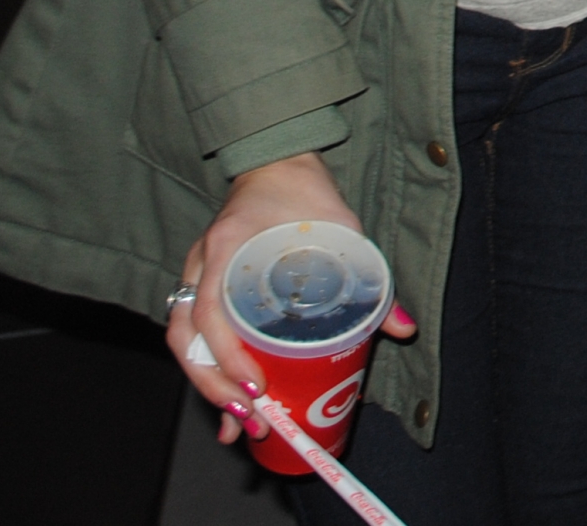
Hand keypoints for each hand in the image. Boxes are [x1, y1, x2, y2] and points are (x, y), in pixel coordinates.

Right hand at [169, 153, 416, 446]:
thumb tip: (403, 330)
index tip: (257, 387)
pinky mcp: (203, 287)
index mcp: (228, 245)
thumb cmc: (306, 195)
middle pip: (186, 337)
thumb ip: (370, 278)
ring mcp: (197, 275)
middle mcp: (202, 264)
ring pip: (183, 341)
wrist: (277, 162)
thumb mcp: (342, 230)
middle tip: (255, 418)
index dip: (227, 355)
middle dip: (215, 387)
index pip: (211, 308)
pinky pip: (192, 335)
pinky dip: (207, 372)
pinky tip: (229, 406)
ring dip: (208, 386)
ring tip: (240, 423)